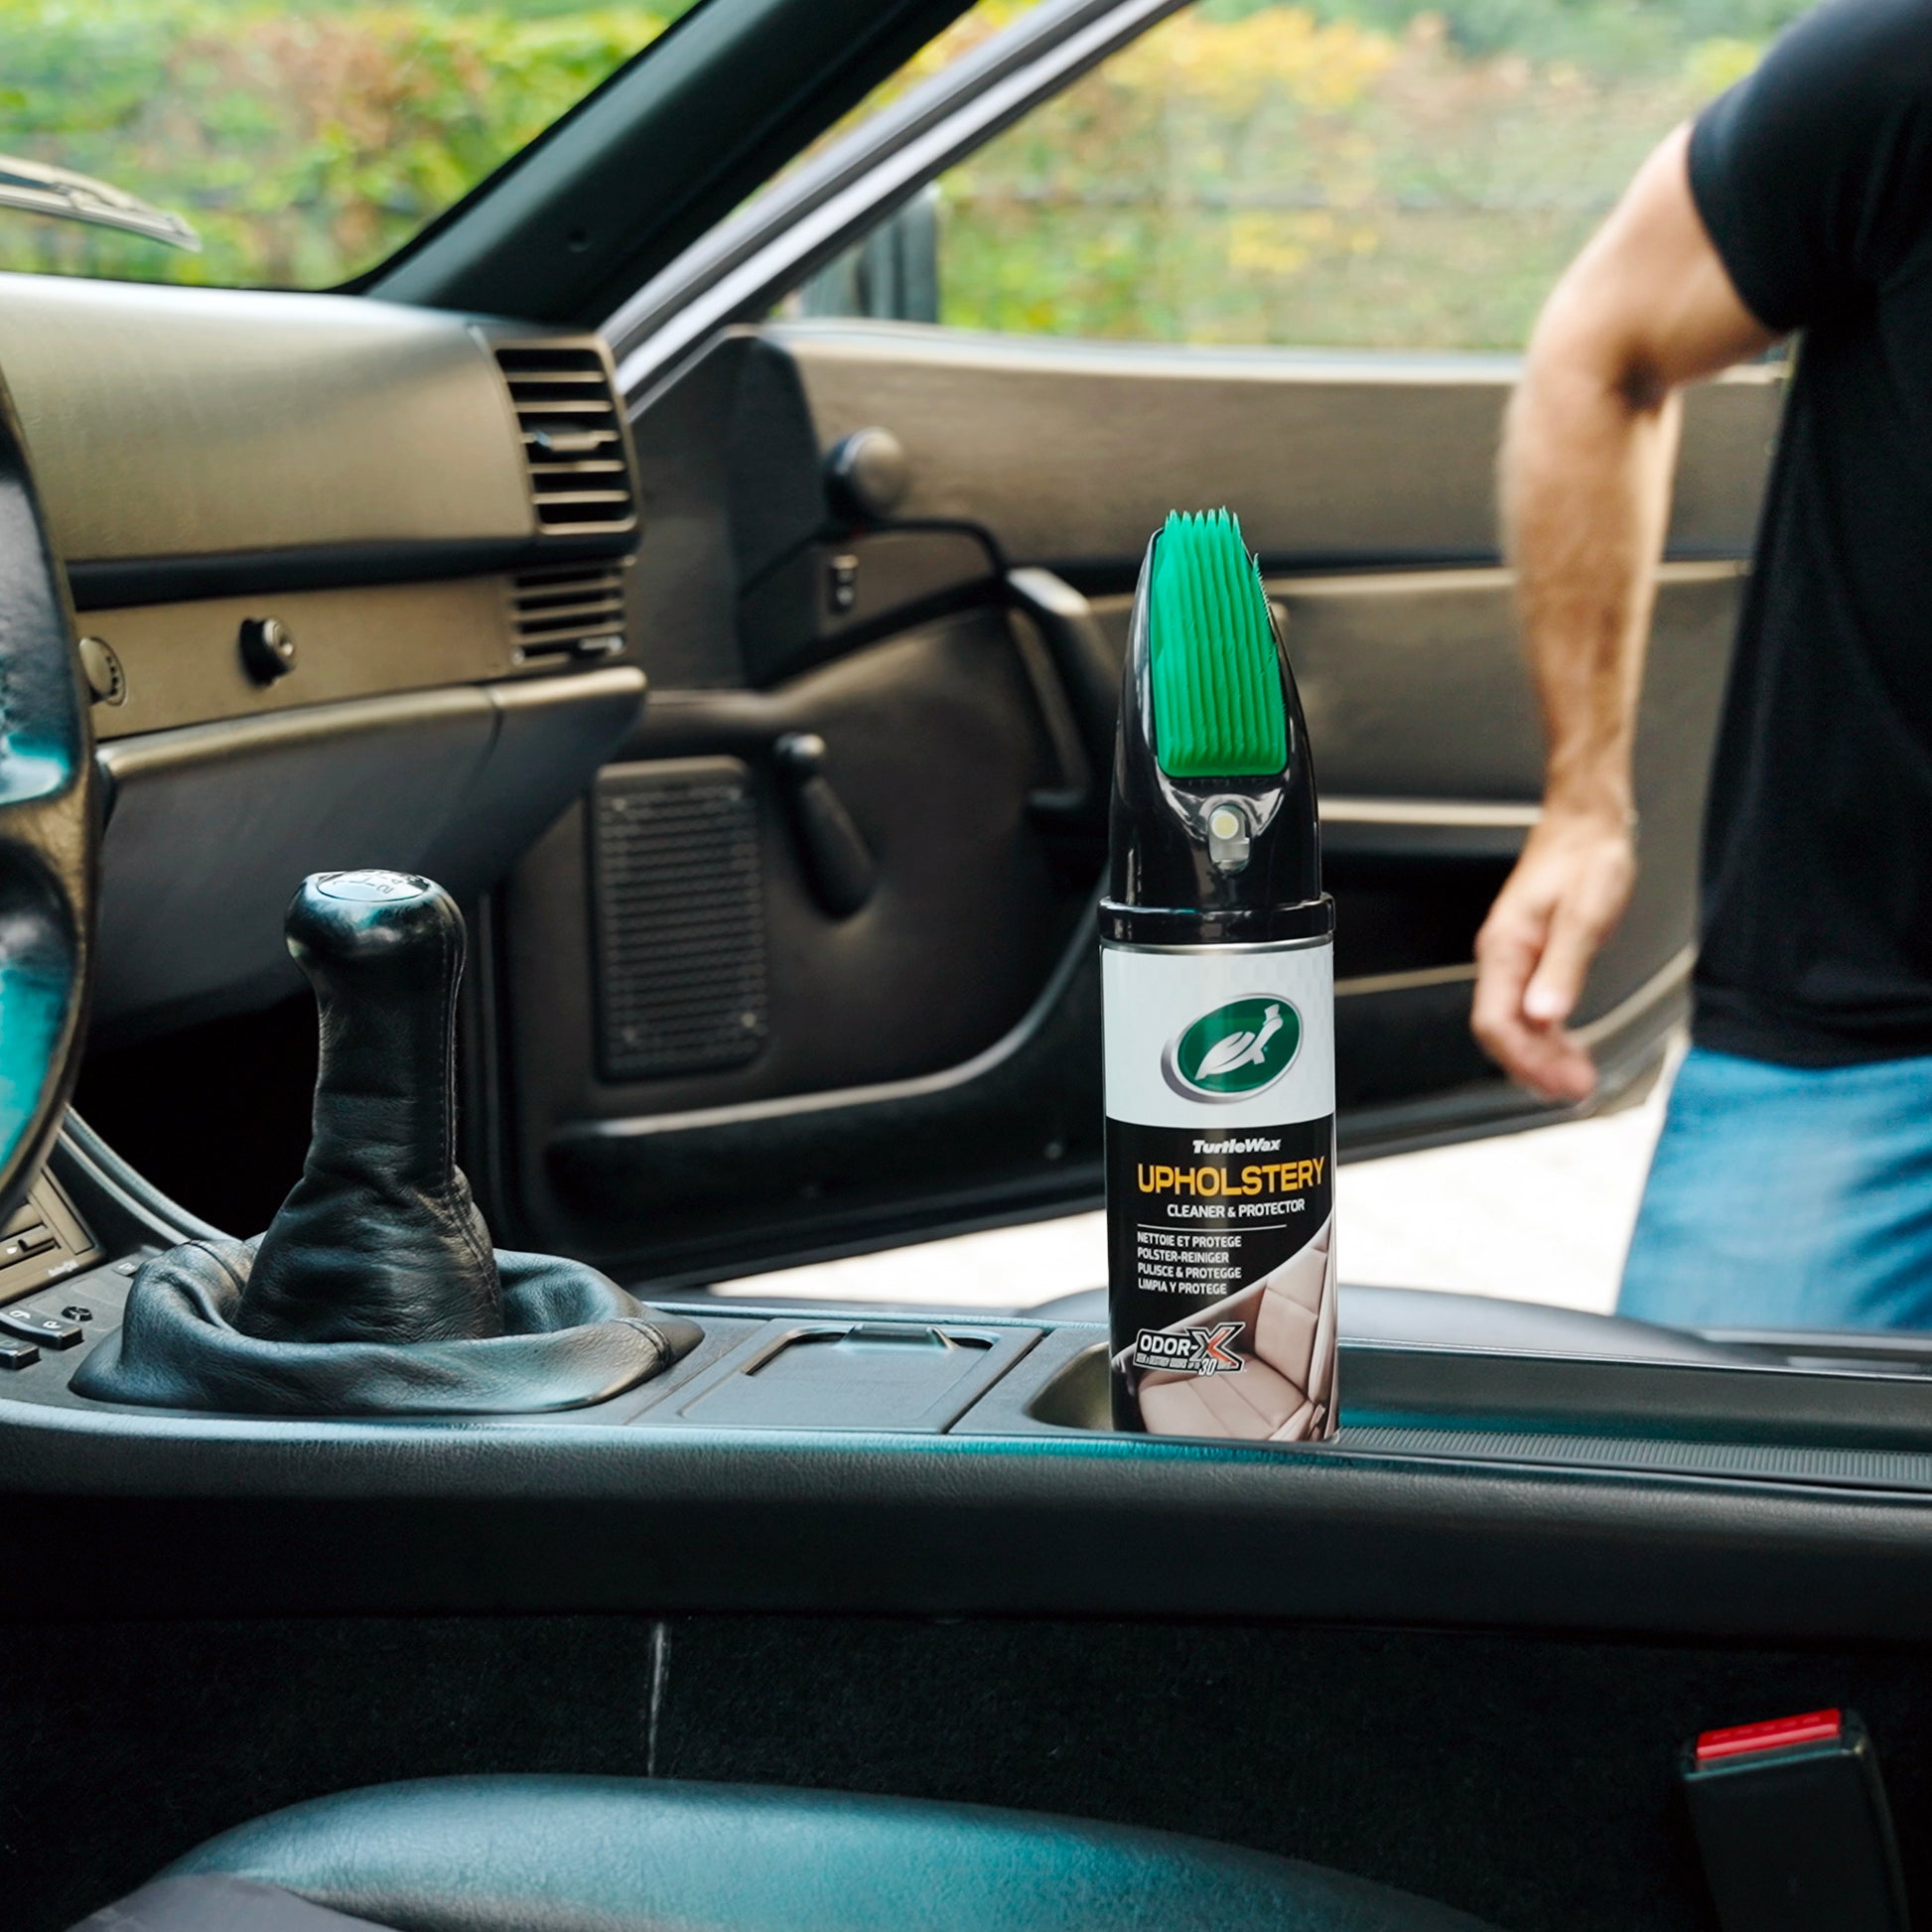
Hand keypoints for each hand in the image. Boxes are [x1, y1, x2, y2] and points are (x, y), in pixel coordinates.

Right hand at [1471, 807, 1635, 1101]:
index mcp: (1506, 948)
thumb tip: (1545, 1016)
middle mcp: (1503, 958)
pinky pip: (1530, 1010)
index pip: (1496, 1021)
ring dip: (1541, 1057)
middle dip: (1534, 1067)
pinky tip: (1568, 1050)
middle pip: (1501, 1031)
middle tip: (1574, 1092)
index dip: (1525, 1059)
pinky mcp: (1534, 959)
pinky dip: (1548, 1037)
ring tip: (1574, 1081)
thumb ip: (1564, 967)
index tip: (1559, 1082)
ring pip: (1516, 1025)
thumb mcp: (1584, 913)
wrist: (1586, 824)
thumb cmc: (1585, 858)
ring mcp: (1516, 960)